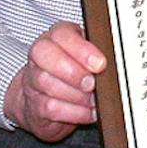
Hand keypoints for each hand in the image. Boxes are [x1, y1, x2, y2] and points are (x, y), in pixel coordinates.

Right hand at [2, 22, 104, 141]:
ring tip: (94, 100)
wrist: (46, 96)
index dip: (82, 50)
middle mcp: (40, 56)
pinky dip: (74, 112)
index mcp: (56, 37)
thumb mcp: (86, 55)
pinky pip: (51, 107)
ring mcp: (33, 80)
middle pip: (47, 57)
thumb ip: (97, 54)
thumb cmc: (74, 70)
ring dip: (76, 95)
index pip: (61, 35)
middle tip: (92, 83)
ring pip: (47, 83)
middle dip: (74, 73)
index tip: (100, 64)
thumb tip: (113, 63)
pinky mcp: (35, 105)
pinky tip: (89, 112)